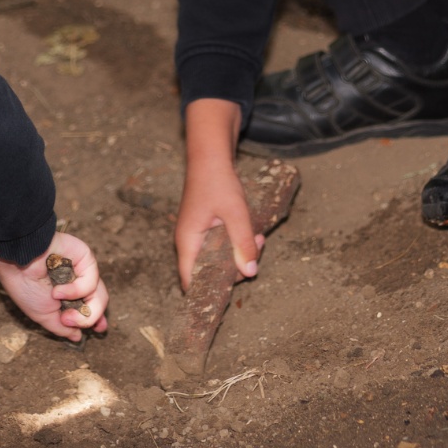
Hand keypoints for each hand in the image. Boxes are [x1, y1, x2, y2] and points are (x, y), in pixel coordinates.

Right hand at [0, 230, 108, 341]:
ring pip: (100, 295)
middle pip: (98, 302)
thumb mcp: (43, 315)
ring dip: (83, 311)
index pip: (90, 307)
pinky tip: (57, 292)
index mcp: (67, 294)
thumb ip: (62, 327)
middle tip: (69, 322)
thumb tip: (77, 338)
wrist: (18, 262)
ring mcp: (82, 270)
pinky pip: (91, 281)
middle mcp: (77, 281)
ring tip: (65, 315)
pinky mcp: (85, 258)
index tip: (100, 329)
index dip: (97, 318)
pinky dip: (75, 291)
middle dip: (90, 318)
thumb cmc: (25, 287)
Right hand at [177, 98, 263, 289]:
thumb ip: (242, 242)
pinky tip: (254, 232)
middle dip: (235, 268)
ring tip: (259, 238)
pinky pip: (223, 245)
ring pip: (219, 258)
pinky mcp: (208, 228)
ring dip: (240, 253)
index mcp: (188, 242)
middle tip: (255, 253)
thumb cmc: (217, 181)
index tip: (231, 293)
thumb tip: (251, 272)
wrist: (211, 155)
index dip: (207, 292)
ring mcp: (198, 235)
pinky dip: (238, 242)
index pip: (190, 281)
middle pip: (209, 272)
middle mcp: (190, 242)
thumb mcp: (235, 213)